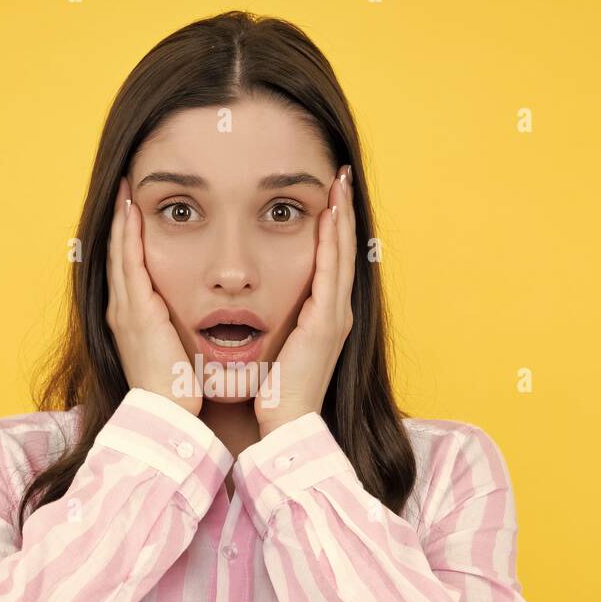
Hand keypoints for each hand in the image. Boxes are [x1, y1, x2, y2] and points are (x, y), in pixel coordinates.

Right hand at [105, 176, 201, 416]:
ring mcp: (125, 310)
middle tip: (124, 188)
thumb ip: (179, 332)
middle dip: (120, 221)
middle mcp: (121, 311)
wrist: (168, 417)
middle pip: (116, 254)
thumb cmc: (178, 392)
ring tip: (126, 189)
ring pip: (119, 253)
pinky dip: (130, 235)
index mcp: (132, 319)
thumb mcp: (176, 353)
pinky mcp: (136, 312)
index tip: (134, 210)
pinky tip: (133, 210)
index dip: (129, 238)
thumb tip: (194, 321)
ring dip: (122, 219)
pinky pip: (129, 263)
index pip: (127, 268)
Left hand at [255, 164, 355, 436]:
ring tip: (341, 182)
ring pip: (342, 254)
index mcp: (323, 317)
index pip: (330, 260)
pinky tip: (330, 214)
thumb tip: (257, 307)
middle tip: (342, 174)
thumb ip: (277, 325)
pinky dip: (332, 242)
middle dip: (343, 211)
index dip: (332, 227)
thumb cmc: (276, 394)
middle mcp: (335, 312)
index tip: (330, 194)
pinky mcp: (326, 324)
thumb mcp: (278, 349)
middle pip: (343, 250)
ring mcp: (335, 317)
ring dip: (342, 216)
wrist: (286, 427)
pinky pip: (331, 273)